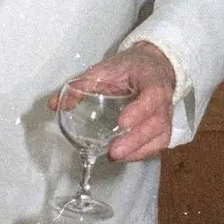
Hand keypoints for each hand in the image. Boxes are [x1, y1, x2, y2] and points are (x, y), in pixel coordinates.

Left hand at [53, 41, 175, 161]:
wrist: (153, 66)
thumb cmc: (131, 67)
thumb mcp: (106, 68)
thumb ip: (81, 85)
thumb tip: (56, 105)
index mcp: (152, 81)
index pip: (152, 96)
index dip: (139, 111)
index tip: (122, 122)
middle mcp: (164, 101)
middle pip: (156, 124)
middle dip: (135, 140)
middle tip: (114, 152)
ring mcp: (166, 116)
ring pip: (159, 138)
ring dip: (138, 151)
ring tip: (115, 157)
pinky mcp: (163, 128)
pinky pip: (158, 144)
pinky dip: (142, 153)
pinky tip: (125, 156)